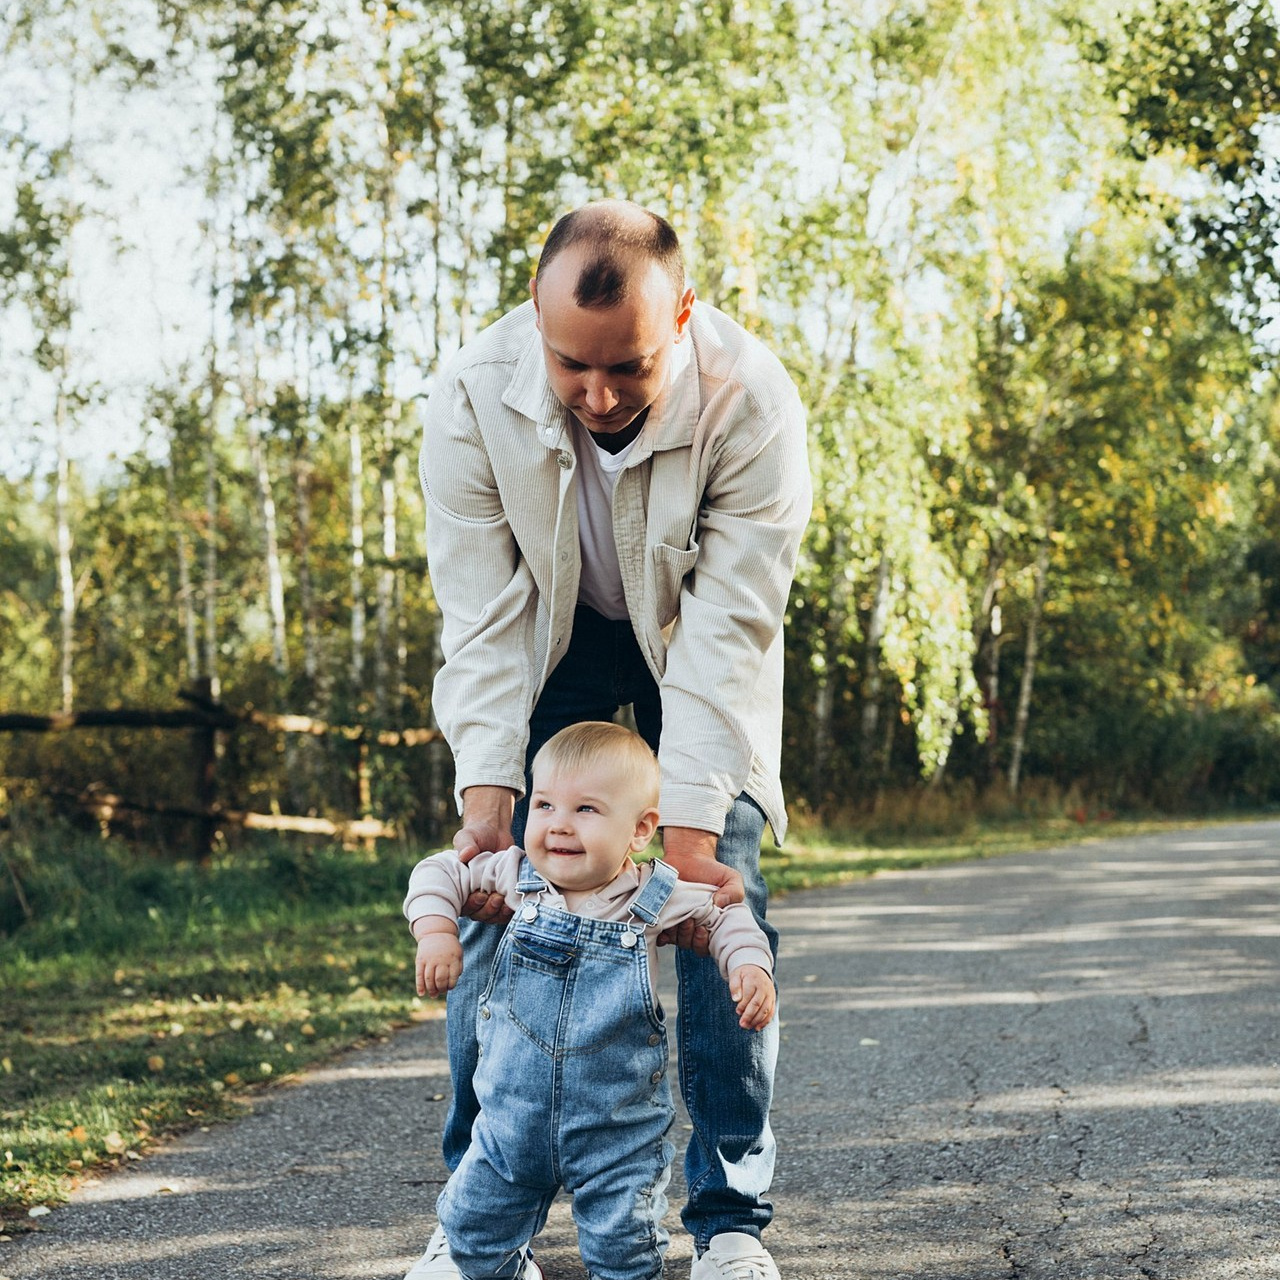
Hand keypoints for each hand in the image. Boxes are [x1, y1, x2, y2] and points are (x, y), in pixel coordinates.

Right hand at [416, 933, 463, 997]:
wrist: (436, 932)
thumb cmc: (449, 946)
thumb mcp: (458, 954)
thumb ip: (458, 968)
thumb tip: (451, 985)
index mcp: (453, 958)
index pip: (452, 978)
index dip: (451, 986)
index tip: (449, 988)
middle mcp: (441, 959)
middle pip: (440, 980)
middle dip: (441, 989)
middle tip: (441, 992)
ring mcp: (430, 959)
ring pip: (429, 979)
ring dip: (431, 990)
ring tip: (433, 995)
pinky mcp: (420, 960)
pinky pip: (419, 975)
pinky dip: (419, 986)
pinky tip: (421, 993)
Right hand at [455, 785, 517, 925]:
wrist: (495, 831)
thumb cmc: (477, 835)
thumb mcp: (467, 837)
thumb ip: (465, 845)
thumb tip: (465, 855)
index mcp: (461, 887)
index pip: (463, 905)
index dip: (472, 905)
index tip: (480, 895)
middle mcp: (474, 895)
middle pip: (479, 914)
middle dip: (488, 910)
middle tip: (496, 899)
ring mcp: (491, 896)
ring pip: (494, 915)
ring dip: (500, 913)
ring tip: (507, 904)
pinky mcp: (506, 894)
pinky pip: (508, 909)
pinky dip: (512, 910)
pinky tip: (518, 905)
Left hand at [656, 826, 743, 954]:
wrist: (688, 856)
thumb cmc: (711, 871)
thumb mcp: (730, 879)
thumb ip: (734, 892)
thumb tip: (720, 905)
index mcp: (711, 925)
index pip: (707, 947)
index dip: (703, 943)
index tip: (702, 930)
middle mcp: (694, 928)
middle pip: (690, 945)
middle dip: (689, 937)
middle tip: (690, 920)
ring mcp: (677, 923)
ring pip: (675, 940)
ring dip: (676, 933)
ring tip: (678, 918)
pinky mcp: (662, 916)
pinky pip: (658, 934)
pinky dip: (660, 933)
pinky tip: (662, 923)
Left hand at [730, 964, 775, 1029]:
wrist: (756, 970)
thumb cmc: (743, 975)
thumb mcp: (736, 976)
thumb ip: (734, 987)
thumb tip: (736, 1000)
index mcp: (754, 980)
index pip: (749, 994)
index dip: (743, 1005)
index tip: (737, 1012)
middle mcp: (764, 987)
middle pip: (758, 1004)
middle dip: (749, 1016)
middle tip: (742, 1025)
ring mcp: (770, 994)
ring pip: (765, 1010)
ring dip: (756, 1021)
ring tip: (747, 1027)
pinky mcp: (773, 1000)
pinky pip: (771, 1012)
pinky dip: (765, 1021)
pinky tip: (757, 1028)